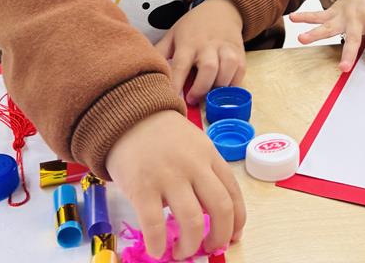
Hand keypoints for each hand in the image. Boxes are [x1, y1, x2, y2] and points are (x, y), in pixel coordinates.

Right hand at [107, 110, 244, 259]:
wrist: (128, 116)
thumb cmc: (163, 136)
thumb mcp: (195, 145)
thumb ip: (205, 172)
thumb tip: (212, 214)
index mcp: (210, 156)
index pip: (233, 193)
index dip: (237, 221)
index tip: (233, 236)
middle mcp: (194, 167)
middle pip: (220, 209)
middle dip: (219, 236)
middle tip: (210, 248)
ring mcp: (169, 177)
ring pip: (192, 220)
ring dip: (190, 245)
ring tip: (182, 252)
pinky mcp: (142, 187)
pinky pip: (154, 224)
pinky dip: (158, 244)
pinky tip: (157, 250)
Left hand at [157, 0, 244, 104]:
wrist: (221, 9)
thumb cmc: (193, 27)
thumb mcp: (173, 35)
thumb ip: (160, 54)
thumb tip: (144, 72)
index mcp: (188, 42)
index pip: (180, 65)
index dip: (176, 84)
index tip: (172, 101)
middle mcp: (208, 45)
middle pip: (208, 67)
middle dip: (201, 88)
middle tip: (193, 100)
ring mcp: (225, 48)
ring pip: (228, 68)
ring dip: (220, 87)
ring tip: (211, 98)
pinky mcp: (239, 52)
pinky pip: (241, 71)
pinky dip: (235, 85)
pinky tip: (226, 93)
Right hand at [289, 0, 364, 75]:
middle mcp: (356, 19)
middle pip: (352, 38)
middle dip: (348, 52)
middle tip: (343, 68)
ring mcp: (341, 16)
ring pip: (328, 26)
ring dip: (314, 32)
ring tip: (301, 38)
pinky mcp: (331, 13)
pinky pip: (316, 15)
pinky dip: (304, 16)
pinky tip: (291, 18)